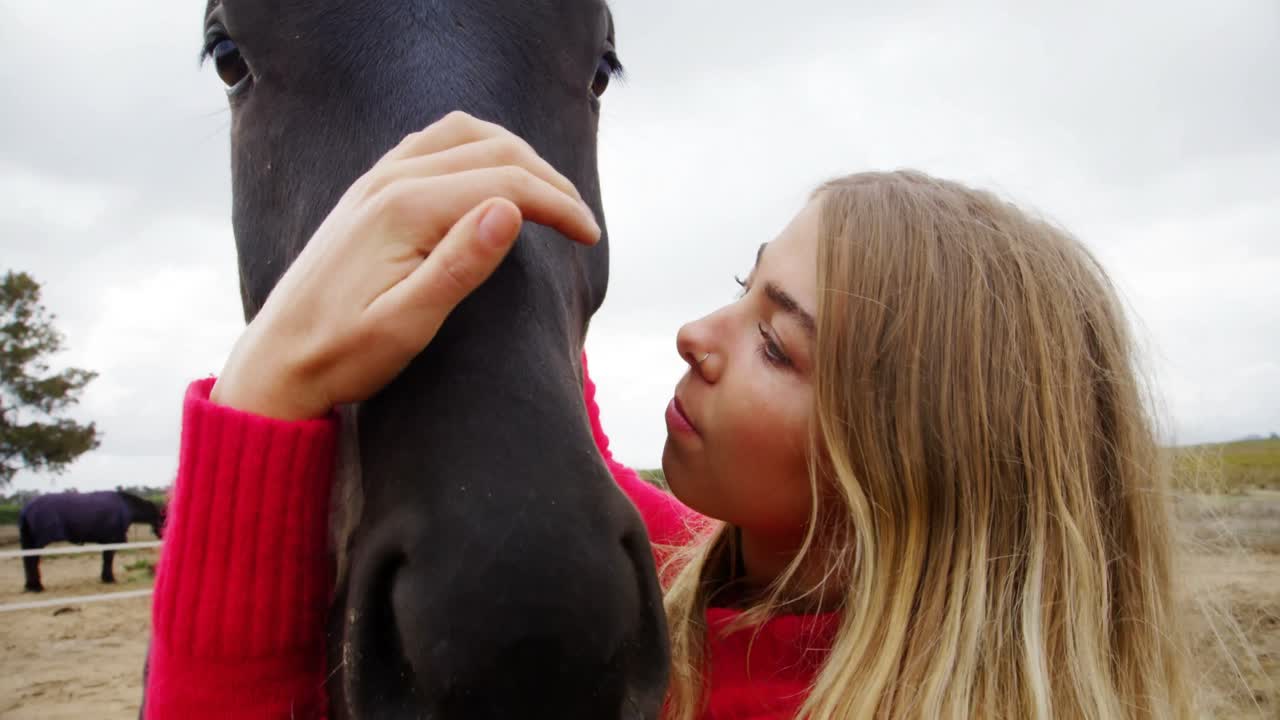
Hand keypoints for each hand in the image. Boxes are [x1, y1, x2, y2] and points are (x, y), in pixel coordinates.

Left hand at [210, 111, 600, 419]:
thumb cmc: (344, 352)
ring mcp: (376, 178)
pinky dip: (478, 150)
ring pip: (465, 134)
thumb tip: (510, 211)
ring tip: (547, 197)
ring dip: (516, 156)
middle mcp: (391, 178)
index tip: (589, 238)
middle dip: (548, 180)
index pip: (506, 183)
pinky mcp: (370, 189)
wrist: (277, 359)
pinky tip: (491, 180)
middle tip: (580, 222)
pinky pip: (435, 142)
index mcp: (406, 208)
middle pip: (494, 149)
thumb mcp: (408, 324)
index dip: (558, 205)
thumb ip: (459, 265)